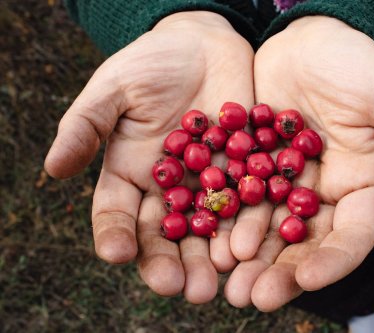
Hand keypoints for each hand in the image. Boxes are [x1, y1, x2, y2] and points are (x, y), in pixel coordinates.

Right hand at [44, 11, 253, 302]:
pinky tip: (254, 244)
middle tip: (181, 289)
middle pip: (167, 234)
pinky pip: (249, 201)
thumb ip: (86, 126)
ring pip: (209, 228)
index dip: (117, 235)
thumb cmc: (150, 63)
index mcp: (132, 175)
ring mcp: (209, 184)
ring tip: (218, 279)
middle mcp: (170, 189)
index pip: (118, 214)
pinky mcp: (246, 171)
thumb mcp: (113, 88)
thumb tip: (53, 168)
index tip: (118, 254)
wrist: (203, 46)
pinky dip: (251, 223)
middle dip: (173, 262)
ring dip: (213, 255)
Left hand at [224, 16, 373, 309]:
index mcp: (360, 185)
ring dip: (248, 257)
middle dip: (282, 272)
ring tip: (226, 280)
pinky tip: (207, 241)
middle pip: (305, 242)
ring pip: (268, 228)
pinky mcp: (254, 166)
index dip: (334, 259)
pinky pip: (240, 198)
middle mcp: (323, 193)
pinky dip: (225, 221)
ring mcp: (286, 182)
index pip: (353, 234)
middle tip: (254, 298)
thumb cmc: (354, 63)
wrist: (308, 40)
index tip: (308, 280)